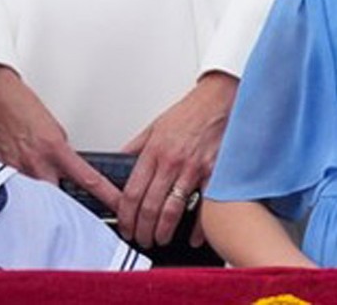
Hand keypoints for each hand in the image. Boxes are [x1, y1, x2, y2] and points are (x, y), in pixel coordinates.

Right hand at [0, 64, 120, 210]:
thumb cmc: (16, 101)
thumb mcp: (49, 125)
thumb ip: (58, 151)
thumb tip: (62, 167)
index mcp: (54, 150)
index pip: (90, 181)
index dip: (108, 198)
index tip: (121, 208)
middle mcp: (35, 164)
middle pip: (61, 202)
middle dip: (68, 212)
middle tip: (75, 219)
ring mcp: (14, 171)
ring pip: (35, 201)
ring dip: (40, 204)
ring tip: (41, 209)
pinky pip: (11, 191)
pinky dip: (16, 193)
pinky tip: (14, 194)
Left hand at [116, 71, 237, 247]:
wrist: (219, 100)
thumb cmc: (189, 113)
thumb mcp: (154, 127)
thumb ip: (136, 147)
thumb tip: (120, 160)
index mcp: (154, 152)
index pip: (132, 191)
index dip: (126, 214)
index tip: (124, 224)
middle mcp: (172, 162)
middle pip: (150, 205)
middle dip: (142, 228)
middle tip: (139, 238)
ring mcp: (194, 169)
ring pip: (173, 209)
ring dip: (163, 230)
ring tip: (158, 239)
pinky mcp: (215, 174)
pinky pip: (204, 205)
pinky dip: (198, 226)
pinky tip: (190, 236)